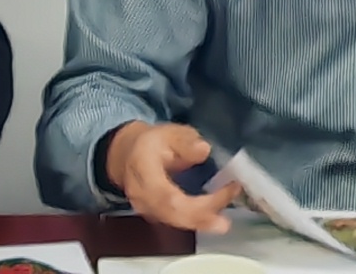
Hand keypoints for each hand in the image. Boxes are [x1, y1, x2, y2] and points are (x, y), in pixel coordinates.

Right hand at [103, 122, 238, 234]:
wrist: (126, 155)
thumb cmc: (152, 143)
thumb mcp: (169, 133)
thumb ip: (185, 141)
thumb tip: (204, 150)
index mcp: (142, 169)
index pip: (169, 195)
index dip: (200, 201)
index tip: (228, 189)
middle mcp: (140, 194)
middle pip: (173, 214)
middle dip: (203, 217)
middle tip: (226, 221)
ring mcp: (144, 208)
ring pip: (175, 221)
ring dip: (202, 221)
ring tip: (224, 220)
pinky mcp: (152, 214)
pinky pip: (175, 221)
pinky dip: (196, 220)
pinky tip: (214, 217)